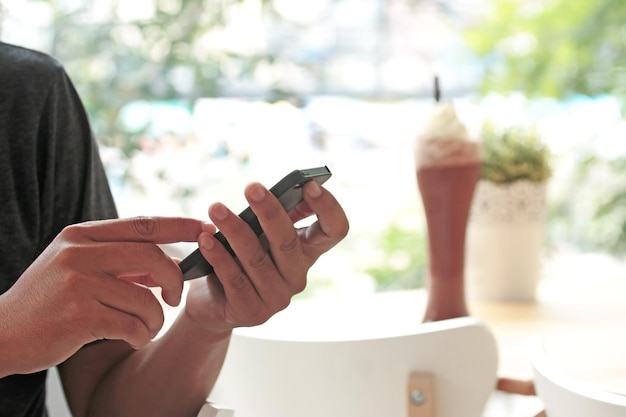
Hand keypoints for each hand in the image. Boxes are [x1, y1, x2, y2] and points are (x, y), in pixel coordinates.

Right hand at [0, 217, 202, 375]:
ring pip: (146, 298)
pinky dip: (142, 335)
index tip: (205, 228)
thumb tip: (165, 263)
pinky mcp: (79, 315)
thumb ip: (118, 260)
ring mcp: (78, 283)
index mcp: (81, 235)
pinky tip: (132, 337)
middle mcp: (79, 252)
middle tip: (175, 297)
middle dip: (174, 279)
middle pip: (152, 257)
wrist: (1, 333)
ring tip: (145, 327)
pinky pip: (133, 325)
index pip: (143, 224)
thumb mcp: (76, 267)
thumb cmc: (47, 301)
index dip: (180, 226)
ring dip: (155, 318)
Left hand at [185, 181, 348, 332]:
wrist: (212, 303)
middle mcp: (298, 276)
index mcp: (306, 252)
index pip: (334, 230)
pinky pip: (235, 280)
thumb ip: (273, 215)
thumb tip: (280, 186)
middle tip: (252, 188)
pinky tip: (205, 240)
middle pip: (289, 241)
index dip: (328, 207)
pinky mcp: (252, 312)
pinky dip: (219, 257)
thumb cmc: (238, 258)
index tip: (309, 185)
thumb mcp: (259, 235)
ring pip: (257, 259)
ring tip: (216, 209)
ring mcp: (277, 297)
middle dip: (270, 212)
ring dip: (235, 231)